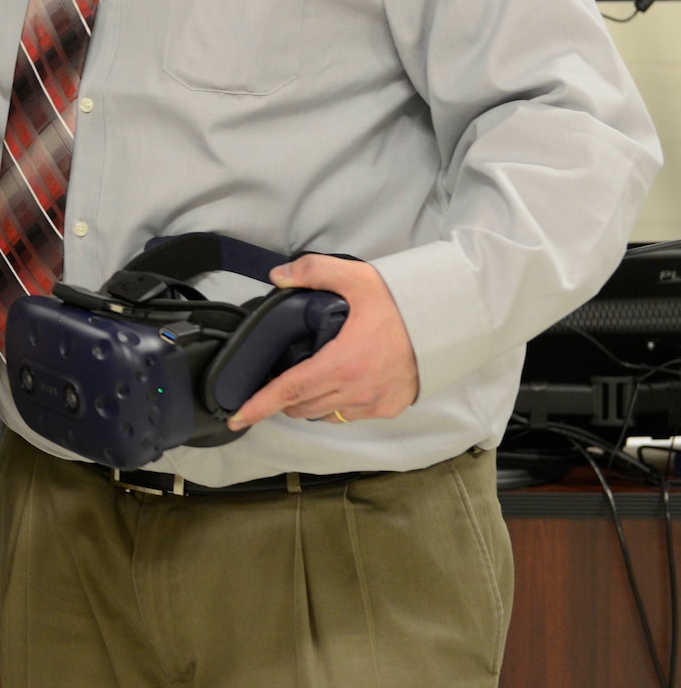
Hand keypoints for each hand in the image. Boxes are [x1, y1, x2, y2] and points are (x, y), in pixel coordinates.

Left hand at [227, 255, 420, 430]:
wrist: (449, 324)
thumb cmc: (402, 304)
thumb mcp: (355, 277)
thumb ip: (313, 272)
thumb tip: (278, 275)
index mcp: (341, 364)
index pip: (288, 390)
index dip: (259, 405)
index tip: (237, 416)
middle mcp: (355, 391)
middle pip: (301, 406)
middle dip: (280, 401)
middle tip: (271, 384)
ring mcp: (372, 404)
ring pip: (323, 415)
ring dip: (306, 405)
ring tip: (301, 384)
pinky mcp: (388, 408)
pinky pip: (348, 416)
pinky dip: (333, 407)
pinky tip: (333, 388)